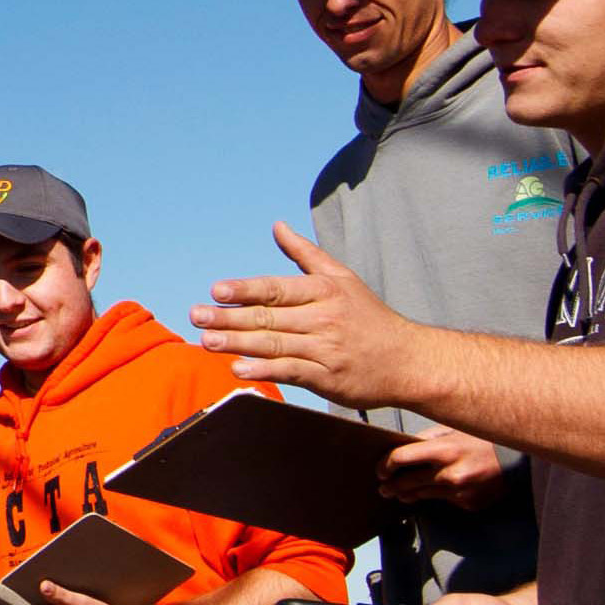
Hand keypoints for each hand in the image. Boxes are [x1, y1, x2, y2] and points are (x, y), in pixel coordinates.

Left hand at [191, 222, 423, 409]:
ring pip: (274, 344)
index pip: (277, 288)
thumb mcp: (343, 278)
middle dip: (229, 317)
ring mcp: (325, 349)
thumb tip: (277, 226)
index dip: (246, 289)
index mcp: (325, 291)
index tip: (216, 290)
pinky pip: (291, 372)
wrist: (408, 360)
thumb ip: (305, 254)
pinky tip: (238, 369)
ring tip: (206, 341)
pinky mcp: (327, 378)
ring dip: (237, 343)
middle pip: (269, 317)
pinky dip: (264, 370)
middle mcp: (324, 318)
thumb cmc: (369, 317)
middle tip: (196, 316)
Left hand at [381, 429, 510, 509]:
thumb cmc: (483, 439)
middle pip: (406, 483)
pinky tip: (434, 490)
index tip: (380, 470)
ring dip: (407, 494)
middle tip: (383, 487)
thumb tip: (402, 446)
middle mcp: (449, 474)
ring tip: (398, 493)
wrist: (518, 460)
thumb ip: (428, 438)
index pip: (401, 458)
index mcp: (444, 450)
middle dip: (390, 486)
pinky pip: (444, 501)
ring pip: (421, 496)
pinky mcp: (468, 504)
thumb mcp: (455, 430)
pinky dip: (437, 495)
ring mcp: (458, 492)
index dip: (385, 465)